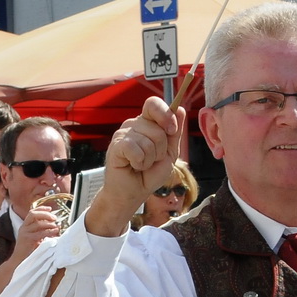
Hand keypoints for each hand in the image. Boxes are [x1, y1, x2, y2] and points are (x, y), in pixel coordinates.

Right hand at [13, 199, 61, 260]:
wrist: (19, 261)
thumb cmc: (29, 251)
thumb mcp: (35, 238)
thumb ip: (42, 231)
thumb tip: (56, 226)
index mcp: (25, 226)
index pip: (32, 212)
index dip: (41, 208)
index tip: (50, 208)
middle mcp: (23, 228)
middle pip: (33, 214)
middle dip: (45, 214)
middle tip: (54, 218)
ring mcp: (24, 233)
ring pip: (37, 223)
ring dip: (49, 224)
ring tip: (56, 227)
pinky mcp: (27, 239)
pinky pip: (40, 233)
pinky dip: (49, 232)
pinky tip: (54, 232)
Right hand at [89, 97, 184, 235]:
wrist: (134, 193)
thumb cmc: (150, 173)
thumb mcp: (169, 152)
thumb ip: (175, 132)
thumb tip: (181, 109)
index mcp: (147, 123)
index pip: (154, 104)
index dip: (166, 115)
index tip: (171, 131)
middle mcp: (133, 124)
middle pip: (157, 128)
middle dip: (160, 150)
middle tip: (151, 160)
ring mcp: (123, 134)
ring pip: (147, 141)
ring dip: (149, 159)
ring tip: (141, 165)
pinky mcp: (116, 146)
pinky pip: (134, 148)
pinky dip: (139, 162)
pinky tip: (133, 166)